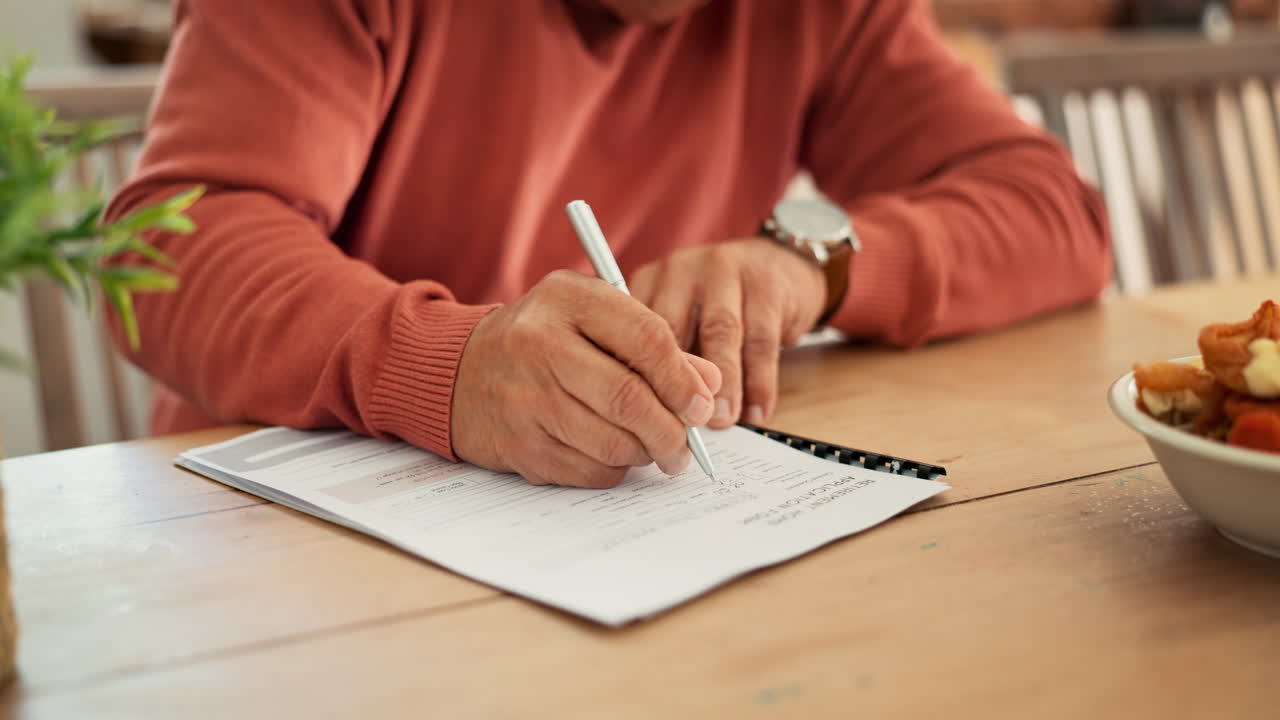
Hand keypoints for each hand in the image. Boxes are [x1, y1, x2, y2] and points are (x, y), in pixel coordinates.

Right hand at [452, 270, 721, 487]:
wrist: (458, 372)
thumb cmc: (541, 342)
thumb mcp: (591, 320)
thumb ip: (652, 344)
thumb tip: (709, 385)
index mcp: (566, 299)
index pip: (646, 338)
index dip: (683, 379)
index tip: (700, 405)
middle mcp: (539, 344)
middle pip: (629, 398)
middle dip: (671, 431)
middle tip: (686, 446)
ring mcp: (525, 397)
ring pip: (612, 442)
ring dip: (645, 454)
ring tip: (654, 450)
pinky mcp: (519, 444)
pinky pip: (588, 470)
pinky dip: (613, 469)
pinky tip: (610, 454)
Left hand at [630, 237, 825, 428]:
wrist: (781, 264)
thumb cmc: (719, 304)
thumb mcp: (683, 316)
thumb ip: (664, 355)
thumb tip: (656, 415)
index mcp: (652, 280)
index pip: (635, 332)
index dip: (638, 379)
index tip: (643, 420)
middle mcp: (684, 271)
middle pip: (672, 329)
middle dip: (675, 383)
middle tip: (681, 426)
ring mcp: (727, 273)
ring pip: (720, 333)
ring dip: (722, 383)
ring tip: (721, 421)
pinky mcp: (768, 286)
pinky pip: (762, 340)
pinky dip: (760, 383)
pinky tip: (757, 413)